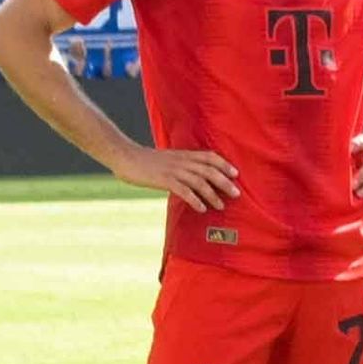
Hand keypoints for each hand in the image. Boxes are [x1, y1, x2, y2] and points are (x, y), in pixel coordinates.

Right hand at [122, 142, 242, 208]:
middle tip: (236, 194)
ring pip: (199, 181)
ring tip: (220, 205)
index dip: (224, 164)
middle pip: (209, 170)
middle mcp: (182, 161)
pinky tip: (201, 208)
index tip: (235, 173)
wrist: (126, 156)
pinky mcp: (164, 180)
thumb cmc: (145, 160)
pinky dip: (194, 199)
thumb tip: (192, 176)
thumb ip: (181, 164)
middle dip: (224, 182)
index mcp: (184, 154)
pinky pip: (183, 190)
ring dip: (212, 194)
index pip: (209, 157)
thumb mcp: (168, 158)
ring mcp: (174, 170)